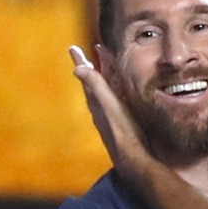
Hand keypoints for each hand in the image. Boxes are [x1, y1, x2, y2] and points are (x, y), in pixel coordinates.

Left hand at [69, 45, 151, 180]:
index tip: (73, 48)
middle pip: (94, 84)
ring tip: (103, 70)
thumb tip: (77, 69)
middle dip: (92, 68)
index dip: (81, 62)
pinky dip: (115, 93)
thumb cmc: (123, 132)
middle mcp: (101, 109)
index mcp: (97, 102)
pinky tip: (120, 96)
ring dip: (104, 80)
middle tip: (88, 54)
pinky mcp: (122, 124)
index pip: (87, 77)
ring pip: (105, 94)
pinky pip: (116, 102)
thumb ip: (96, 87)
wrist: (134, 161)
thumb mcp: (109, 106)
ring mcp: (112, 117)